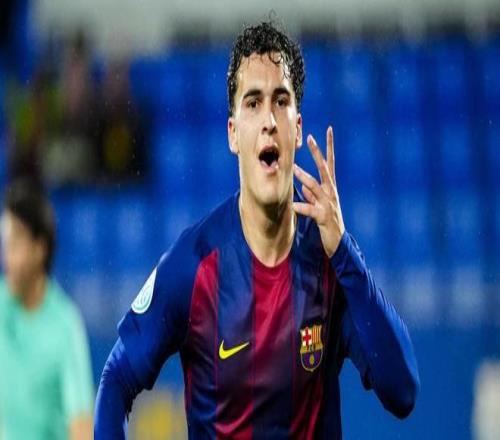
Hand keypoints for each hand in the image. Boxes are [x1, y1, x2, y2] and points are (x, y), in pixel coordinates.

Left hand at [293, 126, 345, 257]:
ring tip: (292, 169)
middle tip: (310, 138)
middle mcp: (331, 192)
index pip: (329, 163)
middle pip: (324, 168)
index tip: (328, 130)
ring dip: (303, 177)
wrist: (338, 242)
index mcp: (330, 187)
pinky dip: (301, 207)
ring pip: (315, 187)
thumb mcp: (320, 204)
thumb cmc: (328, 222)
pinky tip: (292, 205)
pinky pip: (310, 210)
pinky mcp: (324, 217)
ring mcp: (328, 203)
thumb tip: (303, 184)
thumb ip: (312, 194)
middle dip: (317, 153)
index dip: (328, 147)